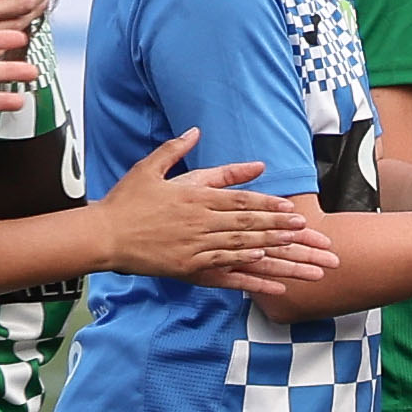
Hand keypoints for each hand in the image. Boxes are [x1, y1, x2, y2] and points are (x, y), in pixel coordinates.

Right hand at [97, 130, 333, 288]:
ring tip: (302, 255)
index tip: (290, 209)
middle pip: (248, 225)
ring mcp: (195, 246)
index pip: (239, 200)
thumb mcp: (150, 167)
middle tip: (310, 232)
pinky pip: (225, 272)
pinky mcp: (187, 268)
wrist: (101, 234)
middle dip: (282, 228)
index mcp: (194, 197)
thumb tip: (196, 131)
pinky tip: (272, 281)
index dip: (267, 205)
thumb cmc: (126, 200)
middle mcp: (199, 221)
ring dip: (275, 252)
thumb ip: (176, 149)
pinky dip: (250, 276)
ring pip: (243, 249)